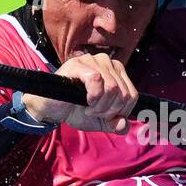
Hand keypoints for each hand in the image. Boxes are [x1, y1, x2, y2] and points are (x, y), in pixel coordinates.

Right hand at [22, 53, 138, 133]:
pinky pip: (96, 80)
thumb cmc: (76, 110)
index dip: (121, 112)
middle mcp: (107, 62)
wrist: (52, 110)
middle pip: (123, 93)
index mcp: (117, 72)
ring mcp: (92, 60)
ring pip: (112, 87)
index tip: (105, 116)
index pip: (132, 95)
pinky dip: (92, 96)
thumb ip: (116, 124)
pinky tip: (84, 100)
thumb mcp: (101, 121)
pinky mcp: (77, 64)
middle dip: (109, 110)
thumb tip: (123, 125)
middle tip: (94, 112)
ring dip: (100, 106)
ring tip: (88, 108)